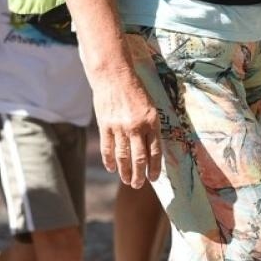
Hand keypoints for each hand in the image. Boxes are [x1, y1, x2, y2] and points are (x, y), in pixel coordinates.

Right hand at [93, 65, 161, 188]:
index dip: (154, 168)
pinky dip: (110, 161)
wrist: (114, 75)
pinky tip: (112, 168)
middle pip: (139, 158)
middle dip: (139, 175)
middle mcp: (136, 126)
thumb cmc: (135, 90)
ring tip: (126, 180)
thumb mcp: (151, 106)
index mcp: (152, 122)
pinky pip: (108, 148)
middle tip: (138, 184)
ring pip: (123, 157)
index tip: (153, 178)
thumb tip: (152, 149)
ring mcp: (119, 127)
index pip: (155, 152)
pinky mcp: (105, 126)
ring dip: (125, 172)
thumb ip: (151, 127)